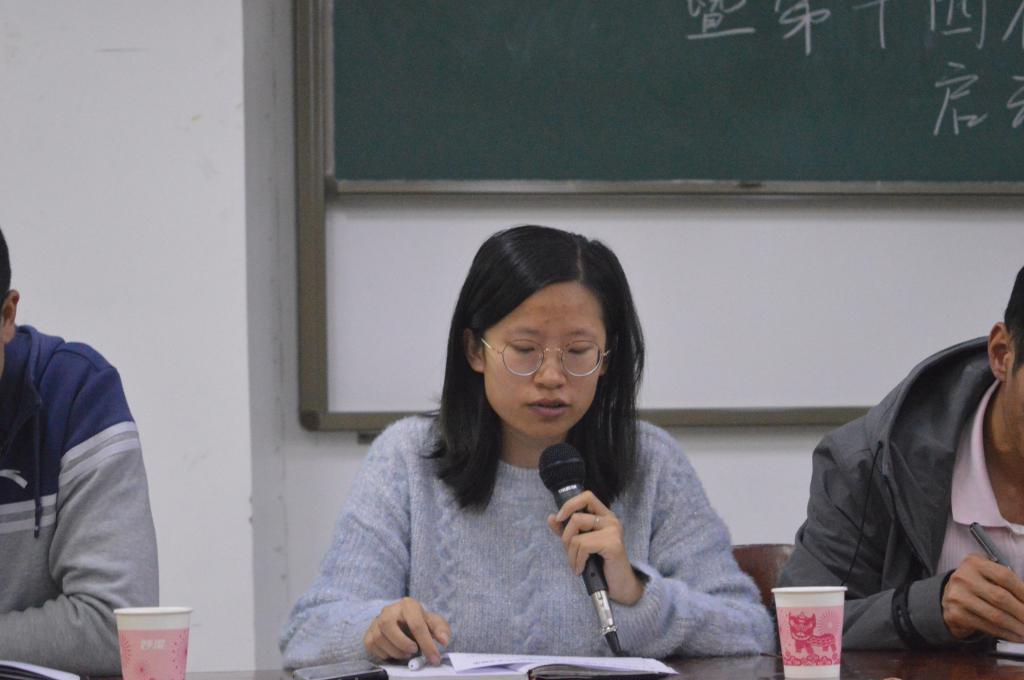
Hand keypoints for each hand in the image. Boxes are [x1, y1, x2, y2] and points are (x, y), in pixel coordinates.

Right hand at [363, 597, 450, 664]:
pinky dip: (384, 653)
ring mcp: (376, 621)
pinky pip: (370, 644)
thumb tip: (444, 640)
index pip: (416, 624)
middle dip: (402, 643)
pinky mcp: (368, 632)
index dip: (427, 644)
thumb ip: (441, 629)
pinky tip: (394, 652)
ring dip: (395, 651)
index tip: (434, 658)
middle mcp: (389, 610)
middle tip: (414, 651)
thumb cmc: (419, 622)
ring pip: (378, 637)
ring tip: (406, 653)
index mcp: (408, 605)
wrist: (402, 621)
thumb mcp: (433, 622)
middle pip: (388, 625)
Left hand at [546, 490, 643, 605]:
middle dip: (566, 538)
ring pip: (577, 535)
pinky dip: (577, 561)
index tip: (559, 518)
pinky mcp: (613, 544)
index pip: (586, 496)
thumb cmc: (601, 564)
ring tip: (576, 564)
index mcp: (604, 516)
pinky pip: (583, 547)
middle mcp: (611, 520)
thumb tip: (551, 518)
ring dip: (571, 554)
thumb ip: (566, 530)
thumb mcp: (580, 544)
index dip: (570, 505)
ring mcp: (613, 531)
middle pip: (576, 517)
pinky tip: (581, 569)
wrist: (619, 585)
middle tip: (570, 552)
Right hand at [942, 553, 1023, 640]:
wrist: (950, 596)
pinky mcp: (956, 614)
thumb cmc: (977, 585)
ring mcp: (958, 597)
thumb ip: (1008, 584)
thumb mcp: (988, 574)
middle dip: (1023, 612)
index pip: (1005, 576)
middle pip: (1000, 597)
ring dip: (1017, 627)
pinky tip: (1016, 636)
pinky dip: (1006, 634)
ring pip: (995, 615)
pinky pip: (987, 627)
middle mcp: (963, 578)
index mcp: (974, 563)